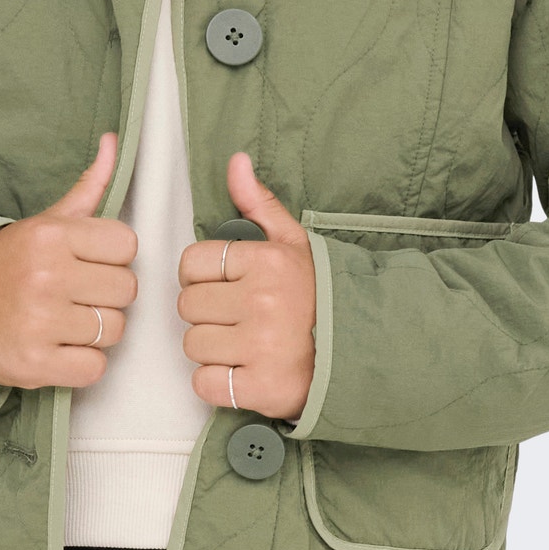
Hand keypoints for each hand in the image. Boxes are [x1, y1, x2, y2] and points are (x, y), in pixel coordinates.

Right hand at [0, 132, 138, 388]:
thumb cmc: (12, 262)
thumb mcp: (47, 221)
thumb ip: (88, 186)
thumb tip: (114, 141)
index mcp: (51, 236)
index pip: (127, 246)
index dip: (113, 258)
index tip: (90, 263)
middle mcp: (46, 276)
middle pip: (126, 290)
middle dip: (108, 295)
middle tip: (78, 295)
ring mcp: (39, 322)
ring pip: (115, 330)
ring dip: (98, 330)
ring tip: (67, 321)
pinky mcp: (34, 363)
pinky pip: (95, 367)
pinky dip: (84, 363)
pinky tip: (61, 348)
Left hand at [177, 151, 315, 420]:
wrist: (361, 350)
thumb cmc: (319, 295)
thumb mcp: (293, 241)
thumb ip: (258, 203)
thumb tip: (236, 162)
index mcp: (266, 261)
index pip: (192, 263)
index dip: (201, 277)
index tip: (222, 287)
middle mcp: (262, 301)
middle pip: (188, 306)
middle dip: (206, 314)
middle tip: (236, 318)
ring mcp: (261, 346)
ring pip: (193, 344)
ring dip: (211, 349)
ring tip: (242, 345)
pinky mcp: (261, 387)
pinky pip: (205, 383)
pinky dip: (217, 384)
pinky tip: (242, 373)